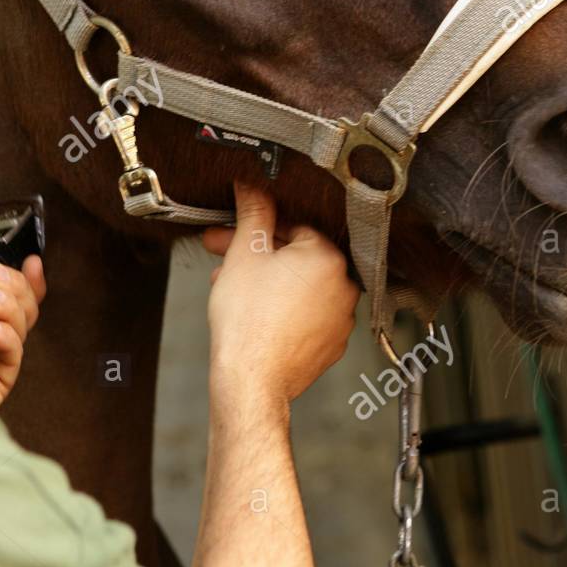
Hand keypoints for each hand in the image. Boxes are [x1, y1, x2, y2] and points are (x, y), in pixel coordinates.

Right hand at [203, 181, 357, 412]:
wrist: (251, 381)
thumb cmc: (247, 322)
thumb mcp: (244, 254)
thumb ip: (253, 212)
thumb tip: (252, 185)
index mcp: (328, 257)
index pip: (293, 226)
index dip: (257, 228)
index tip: (231, 231)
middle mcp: (344, 287)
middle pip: (296, 256)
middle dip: (256, 254)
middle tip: (222, 256)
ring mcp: (340, 319)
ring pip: (299, 286)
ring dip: (266, 281)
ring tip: (231, 287)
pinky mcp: (330, 344)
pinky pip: (305, 314)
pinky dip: (282, 308)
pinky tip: (253, 312)